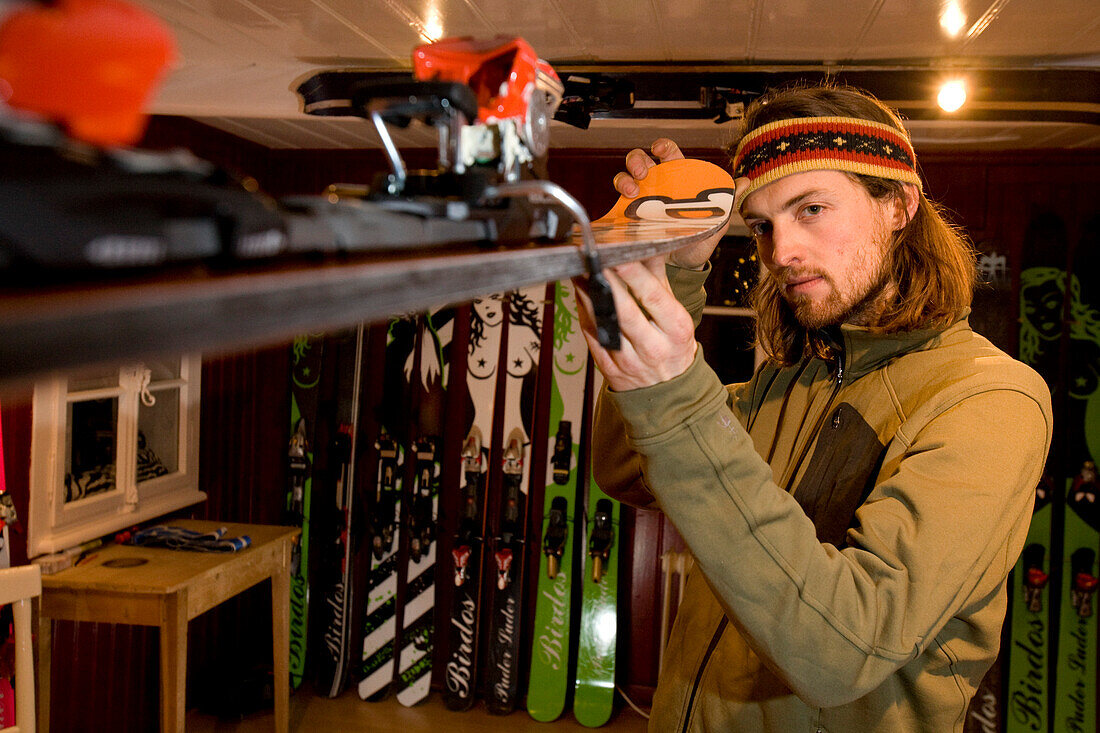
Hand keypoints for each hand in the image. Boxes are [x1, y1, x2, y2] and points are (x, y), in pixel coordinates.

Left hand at [574, 256, 696, 391]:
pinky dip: (584, 314)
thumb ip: (659, 282)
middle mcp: (654, 347)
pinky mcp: (610, 369)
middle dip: (605, 283)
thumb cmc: (672, 347)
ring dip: (587, 295)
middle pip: (625, 311)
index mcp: (676, 330)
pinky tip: (580, 296)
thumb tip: (648, 248)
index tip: (618, 255)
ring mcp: (630, 361)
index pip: (653, 296)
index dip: (633, 275)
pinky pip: (592, 337)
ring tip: (579, 272)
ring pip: (604, 324)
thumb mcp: (676, 315)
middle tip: (590, 259)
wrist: (668, 392)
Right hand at [612, 138, 725, 270]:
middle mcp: (657, 185)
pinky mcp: (629, 216)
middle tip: (643, 172)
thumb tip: (745, 181)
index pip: (669, 153)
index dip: (663, 146)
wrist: (684, 268)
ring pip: (626, 176)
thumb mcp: (716, 220)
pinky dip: (618, 199)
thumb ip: (728, 200)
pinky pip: (618, 202)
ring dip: (625, 178)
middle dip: (638, 160)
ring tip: (632, 190)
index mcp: (679, 179)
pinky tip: (625, 204)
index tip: (660, 150)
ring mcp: (641, 199)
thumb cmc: (699, 240)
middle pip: (641, 160)